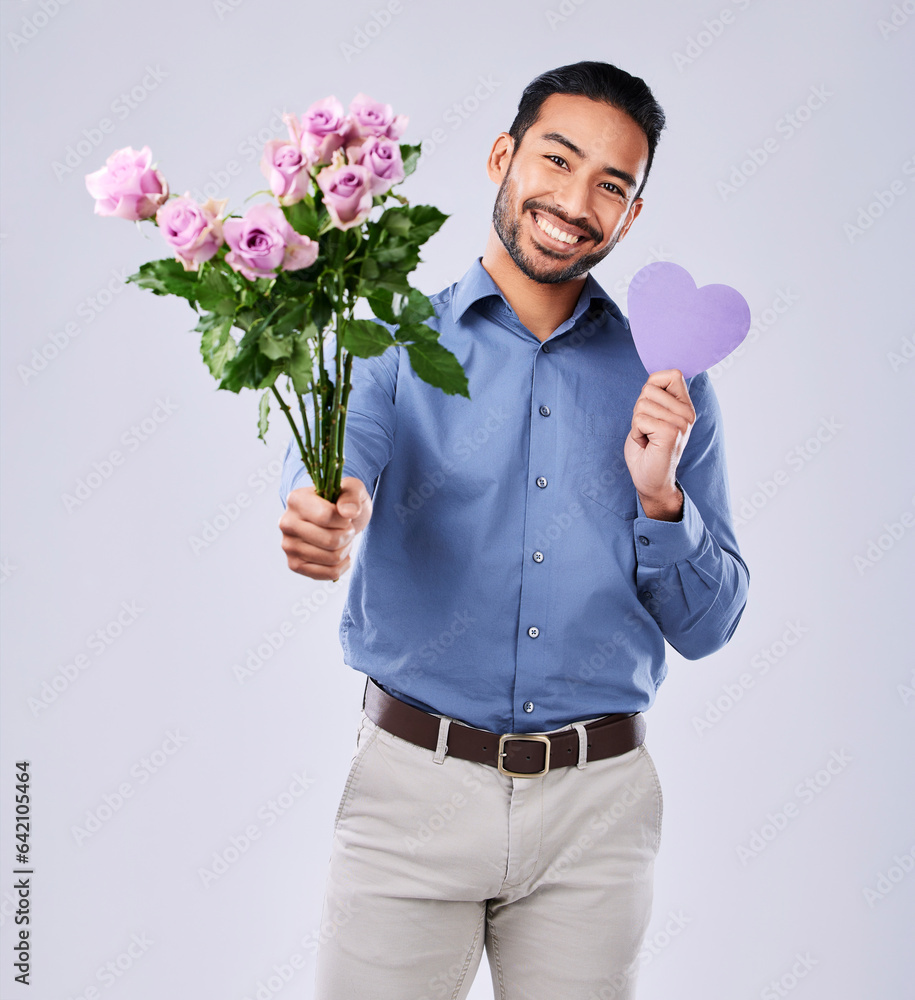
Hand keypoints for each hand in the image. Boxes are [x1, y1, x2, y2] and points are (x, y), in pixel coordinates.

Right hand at [278, 477, 372, 580]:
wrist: (335, 520)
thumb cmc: (342, 503)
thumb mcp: (353, 490)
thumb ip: (352, 496)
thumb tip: (348, 513)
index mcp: (296, 500)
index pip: (327, 517)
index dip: (345, 520)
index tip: (347, 516)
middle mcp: (286, 523)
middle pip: (331, 541)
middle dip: (348, 536)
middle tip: (347, 529)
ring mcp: (288, 546)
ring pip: (331, 558)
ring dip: (346, 550)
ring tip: (342, 539)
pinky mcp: (294, 564)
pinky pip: (328, 574)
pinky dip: (342, 565)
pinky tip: (340, 554)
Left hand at [623, 369, 695, 519]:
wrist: (652, 482)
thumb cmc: (648, 449)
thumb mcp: (653, 416)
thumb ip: (657, 397)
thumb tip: (654, 378)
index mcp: (685, 406)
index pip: (672, 374)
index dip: (653, 384)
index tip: (652, 408)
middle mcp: (687, 413)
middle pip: (649, 388)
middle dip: (639, 409)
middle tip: (647, 429)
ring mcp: (681, 423)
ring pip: (642, 404)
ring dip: (637, 422)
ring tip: (648, 437)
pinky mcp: (671, 433)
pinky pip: (640, 419)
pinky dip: (636, 433)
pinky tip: (646, 444)